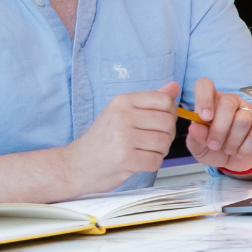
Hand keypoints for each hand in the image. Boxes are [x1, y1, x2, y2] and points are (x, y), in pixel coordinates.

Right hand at [61, 80, 179, 191]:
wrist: (76, 165)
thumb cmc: (102, 139)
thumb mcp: (122, 112)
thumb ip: (150, 100)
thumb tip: (174, 86)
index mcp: (122, 102)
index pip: (164, 100)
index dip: (169, 113)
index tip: (159, 121)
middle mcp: (122, 116)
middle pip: (168, 122)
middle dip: (166, 134)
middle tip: (151, 140)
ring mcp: (123, 138)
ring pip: (164, 142)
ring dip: (160, 150)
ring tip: (143, 150)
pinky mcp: (125, 158)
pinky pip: (156, 160)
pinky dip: (152, 163)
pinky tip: (139, 161)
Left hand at [184, 78, 251, 172]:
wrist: (235, 161)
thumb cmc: (214, 149)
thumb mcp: (199, 147)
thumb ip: (195, 138)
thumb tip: (195, 127)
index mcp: (210, 101)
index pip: (205, 85)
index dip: (204, 99)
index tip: (204, 118)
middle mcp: (230, 101)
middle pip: (228, 104)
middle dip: (219, 130)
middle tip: (214, 145)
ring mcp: (248, 109)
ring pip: (243, 120)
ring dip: (232, 142)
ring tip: (228, 149)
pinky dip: (246, 148)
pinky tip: (241, 151)